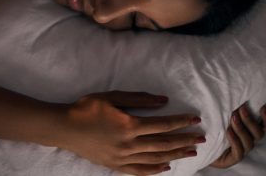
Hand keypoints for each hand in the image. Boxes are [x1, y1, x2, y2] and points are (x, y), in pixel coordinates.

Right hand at [58, 91, 204, 175]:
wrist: (64, 128)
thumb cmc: (86, 108)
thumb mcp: (111, 97)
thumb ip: (139, 99)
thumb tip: (163, 100)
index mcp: (129, 125)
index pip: (162, 125)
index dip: (181, 122)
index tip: (195, 120)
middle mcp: (129, 144)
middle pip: (164, 144)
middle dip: (184, 140)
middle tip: (201, 138)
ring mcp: (122, 157)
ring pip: (155, 158)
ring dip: (175, 155)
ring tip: (191, 152)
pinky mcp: (115, 165)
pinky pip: (140, 171)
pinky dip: (155, 170)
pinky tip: (166, 166)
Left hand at [210, 103, 265, 168]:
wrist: (204, 145)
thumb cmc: (215, 127)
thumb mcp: (224, 115)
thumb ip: (233, 107)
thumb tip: (234, 91)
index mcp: (251, 131)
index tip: (263, 107)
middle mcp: (250, 140)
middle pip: (259, 134)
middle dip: (250, 120)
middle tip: (241, 108)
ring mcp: (243, 150)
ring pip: (249, 142)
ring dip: (241, 128)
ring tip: (232, 118)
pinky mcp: (234, 158)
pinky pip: (239, 152)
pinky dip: (235, 140)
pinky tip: (228, 131)